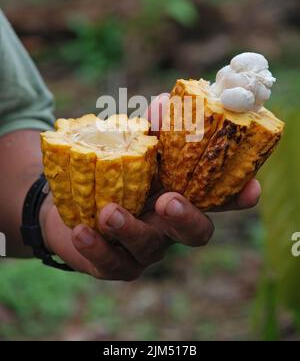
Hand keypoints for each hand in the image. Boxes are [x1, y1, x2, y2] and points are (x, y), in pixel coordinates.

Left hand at [41, 94, 260, 279]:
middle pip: (196, 232)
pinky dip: (96, 248)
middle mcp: (170, 224)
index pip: (218, 199)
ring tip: (108, 212)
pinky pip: (111, 263)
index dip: (238, 197)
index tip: (251, 189)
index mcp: (182, 194)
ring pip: (149, 247)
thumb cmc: (115, 170)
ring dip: (130, 229)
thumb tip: (163, 102)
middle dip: (186, 218)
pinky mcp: (116, 263)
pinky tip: (81, 232)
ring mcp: (146, 247)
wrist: (73, 200)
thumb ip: (151, 129)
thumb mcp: (133, 148)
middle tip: (168, 201)